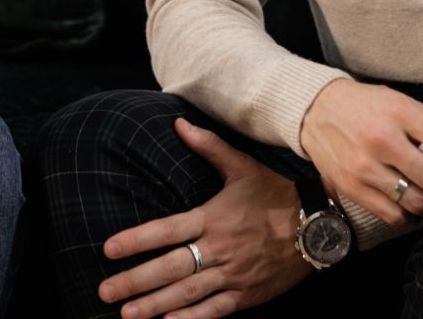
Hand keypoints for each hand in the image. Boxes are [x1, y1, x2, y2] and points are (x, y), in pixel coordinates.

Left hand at [97, 118, 310, 318]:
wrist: (319, 224)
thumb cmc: (278, 193)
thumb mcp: (242, 166)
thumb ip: (208, 146)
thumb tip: (178, 122)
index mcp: (212, 217)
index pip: (165, 230)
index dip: (135, 240)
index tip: (107, 249)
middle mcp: (219, 248)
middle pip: (169, 268)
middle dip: (134, 281)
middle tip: (103, 291)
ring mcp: (233, 275)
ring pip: (187, 294)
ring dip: (154, 305)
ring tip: (126, 314)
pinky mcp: (247, 294)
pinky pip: (214, 311)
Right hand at [296, 81, 422, 225]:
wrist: (317, 111)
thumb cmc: (371, 106)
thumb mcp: (408, 106)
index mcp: (399, 112)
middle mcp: (381, 140)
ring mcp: (364, 167)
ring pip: (418, 202)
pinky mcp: (352, 188)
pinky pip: (395, 216)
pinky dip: (412, 216)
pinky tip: (416, 205)